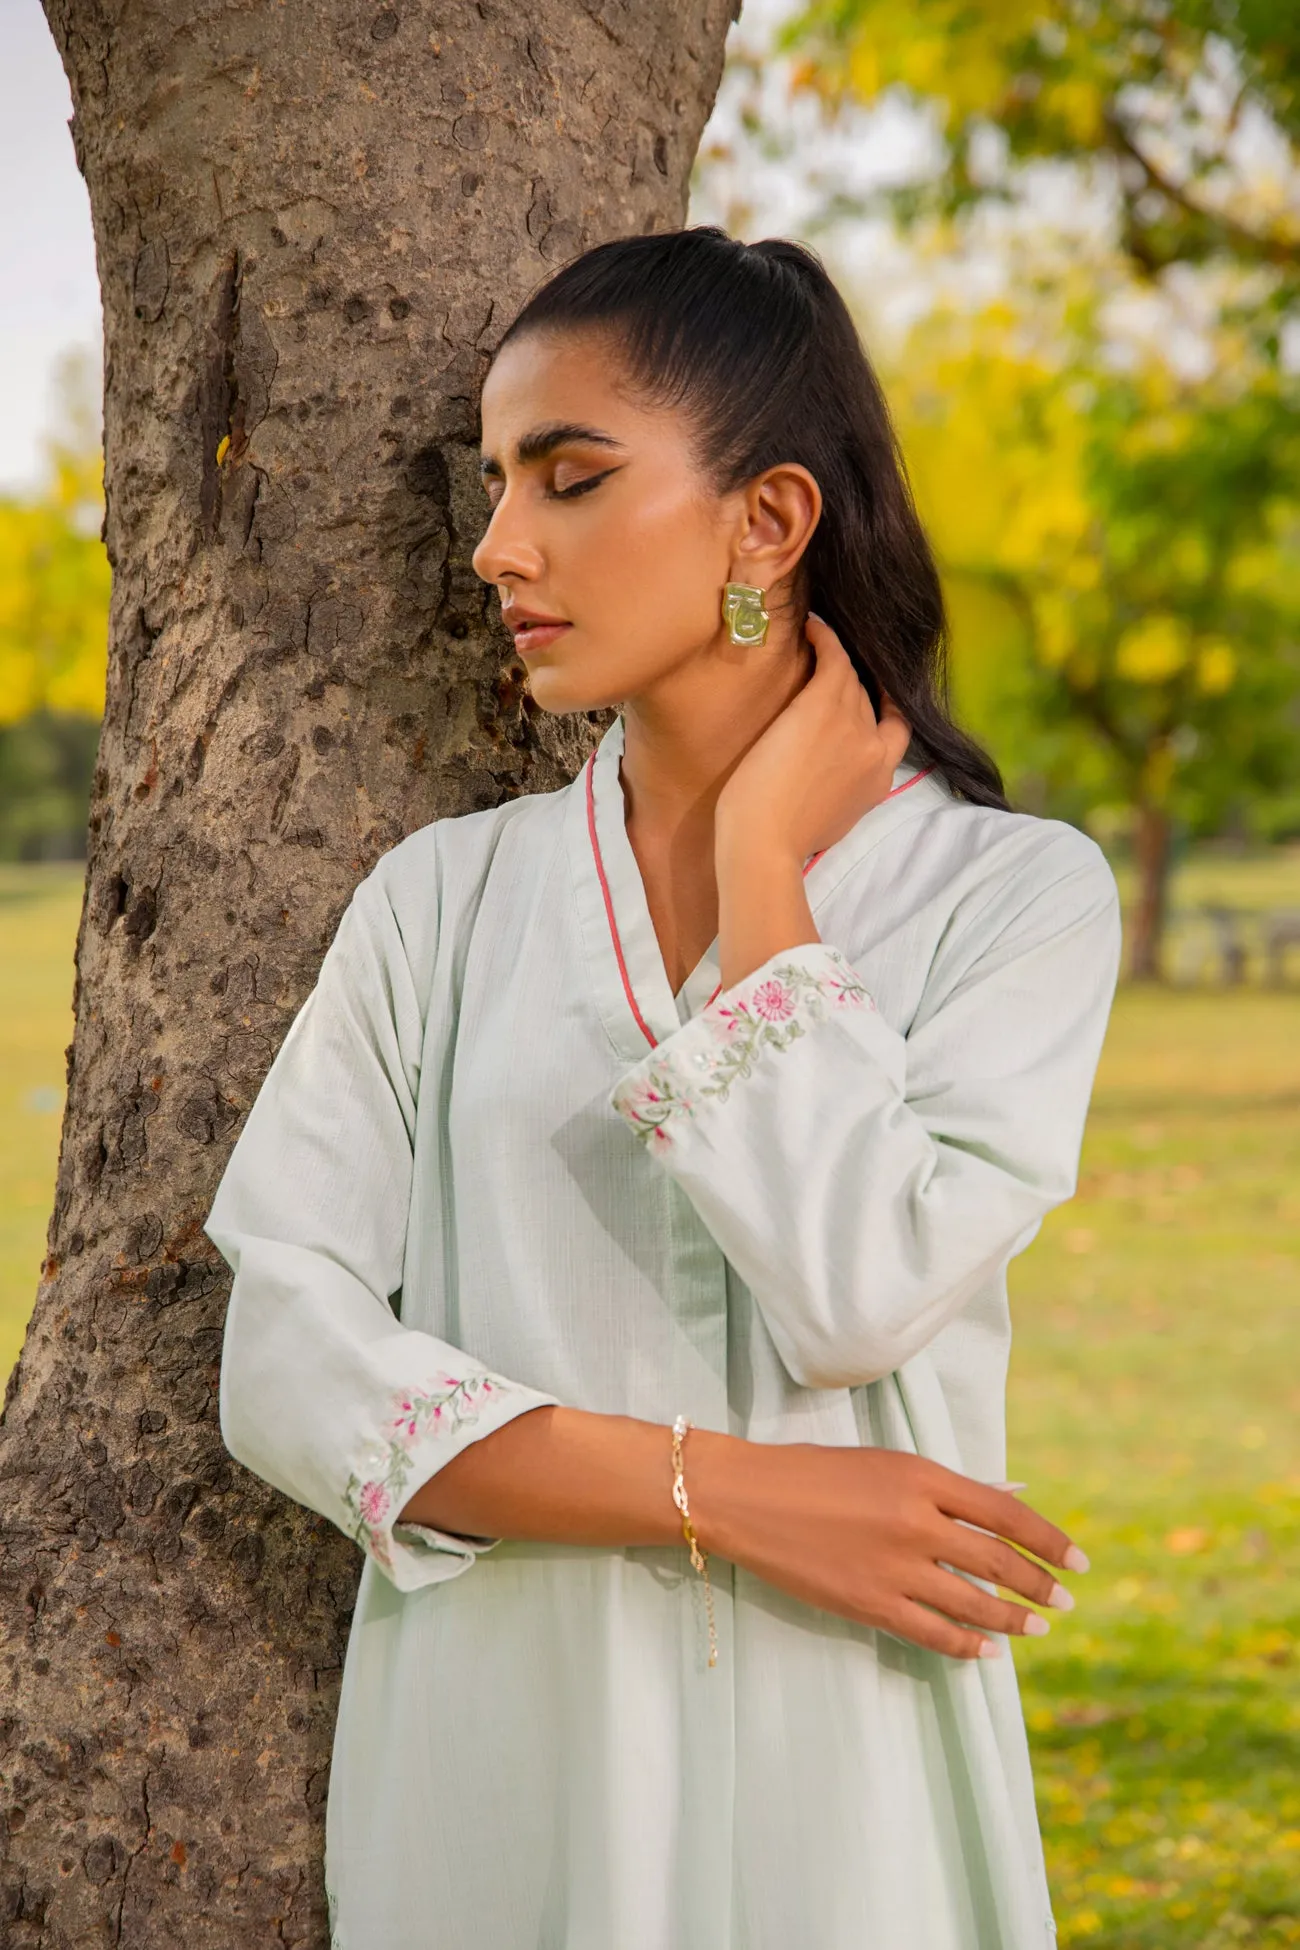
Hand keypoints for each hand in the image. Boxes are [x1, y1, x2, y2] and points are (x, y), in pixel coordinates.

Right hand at [691, 1436, 1084, 1659]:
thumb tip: (1002, 1503)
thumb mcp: (884, 1463)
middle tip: (1063, 1603)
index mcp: (922, 1477)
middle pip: (998, 1562)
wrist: (747, 1498)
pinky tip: (985, 1652)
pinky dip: (967, 1646)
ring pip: (974, 1604)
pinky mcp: (870, 1604)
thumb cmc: (813, 1472)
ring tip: (1035, 1629)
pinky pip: (934, 1634)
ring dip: (1012, 1620)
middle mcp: (917, 1522)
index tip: (1077, 1561)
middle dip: (1038, 1586)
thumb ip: (941, 1488)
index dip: (1049, 1540)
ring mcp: (895, 1567)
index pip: (1007, 1513)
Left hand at [715, 614, 911, 862]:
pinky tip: (810, 624)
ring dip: (835, 654)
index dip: (884, 707)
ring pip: (852, 677)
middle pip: (868, 702)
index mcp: (881, 780)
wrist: (765, 841)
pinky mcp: (824, 706)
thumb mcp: (834, 819)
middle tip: (827, 666)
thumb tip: (834, 779)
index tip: (872, 694)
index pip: (895, 730)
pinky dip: (824, 637)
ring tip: (817, 637)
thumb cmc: (783, 838)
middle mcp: (875, 749)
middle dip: (849, 686)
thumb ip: (846, 792)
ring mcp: (853, 725)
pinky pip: (834, 657)